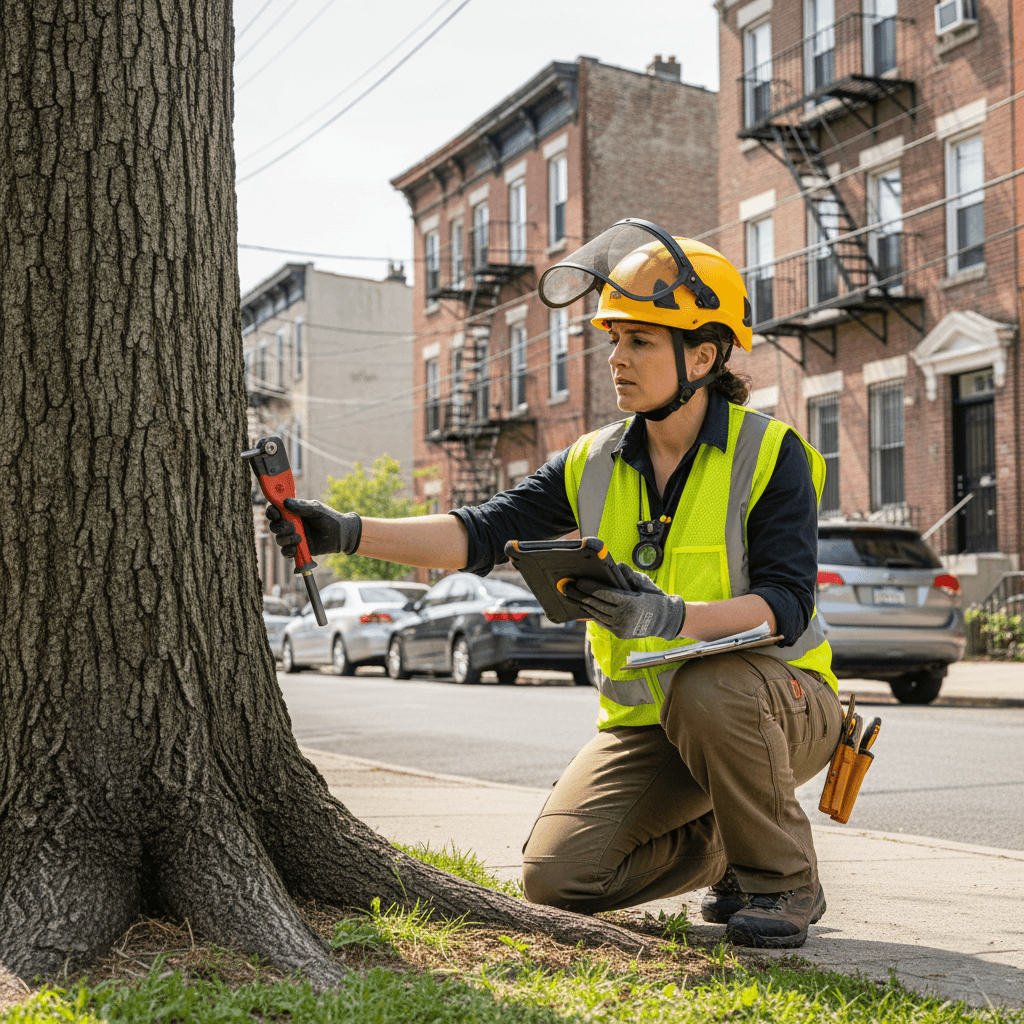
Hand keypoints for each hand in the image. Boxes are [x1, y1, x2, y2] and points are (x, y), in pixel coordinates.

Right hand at [266, 498, 361, 557]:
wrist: (341, 535)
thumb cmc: (330, 518)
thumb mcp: (317, 510)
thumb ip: (302, 507)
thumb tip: (285, 502)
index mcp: (292, 512)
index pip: (275, 510)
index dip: (271, 512)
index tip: (276, 514)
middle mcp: (290, 524)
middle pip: (274, 526)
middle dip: (280, 527)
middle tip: (292, 527)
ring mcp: (293, 537)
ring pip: (279, 539)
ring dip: (286, 539)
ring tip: (299, 538)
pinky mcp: (297, 549)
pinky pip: (285, 552)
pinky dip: (288, 551)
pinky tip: (295, 549)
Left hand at [564, 562, 684, 641]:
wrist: (666, 620)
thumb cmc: (654, 597)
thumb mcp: (644, 581)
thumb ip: (628, 574)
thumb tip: (615, 566)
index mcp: (630, 603)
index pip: (604, 594)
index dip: (589, 587)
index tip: (577, 581)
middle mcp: (624, 617)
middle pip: (596, 605)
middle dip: (579, 595)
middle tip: (565, 587)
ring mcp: (621, 628)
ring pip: (596, 615)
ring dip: (582, 605)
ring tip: (570, 596)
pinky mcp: (619, 634)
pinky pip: (601, 622)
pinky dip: (591, 614)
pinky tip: (582, 606)